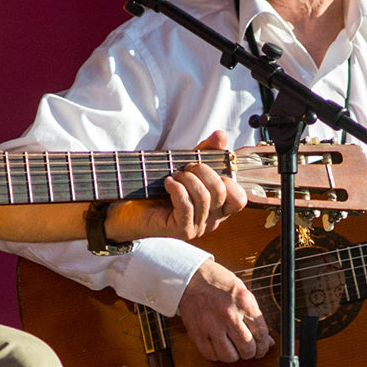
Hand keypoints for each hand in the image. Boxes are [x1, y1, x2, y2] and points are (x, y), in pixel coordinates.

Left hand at [105, 131, 248, 241]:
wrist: (127, 208)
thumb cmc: (157, 189)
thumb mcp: (185, 165)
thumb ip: (206, 151)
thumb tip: (222, 135)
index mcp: (217, 207)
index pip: (239, 198)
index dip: (227, 178)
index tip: (206, 166)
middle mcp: (212, 220)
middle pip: (222, 191)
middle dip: (203, 171)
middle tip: (185, 167)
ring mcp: (198, 227)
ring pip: (205, 197)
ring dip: (187, 179)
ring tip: (173, 175)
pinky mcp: (181, 231)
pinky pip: (187, 206)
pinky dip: (177, 189)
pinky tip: (167, 183)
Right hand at [177, 260, 272, 362]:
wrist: (191, 278)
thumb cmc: (218, 283)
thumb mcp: (243, 293)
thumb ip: (255, 317)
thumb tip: (267, 340)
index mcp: (243, 303)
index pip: (261, 334)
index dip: (264, 346)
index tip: (262, 348)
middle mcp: (229, 315)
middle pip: (247, 348)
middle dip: (251, 353)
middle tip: (249, 351)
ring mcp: (212, 326)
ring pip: (230, 356)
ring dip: (234, 355)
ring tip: (234, 348)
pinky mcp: (198, 334)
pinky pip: (211, 355)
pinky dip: (218, 355)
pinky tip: (219, 346)